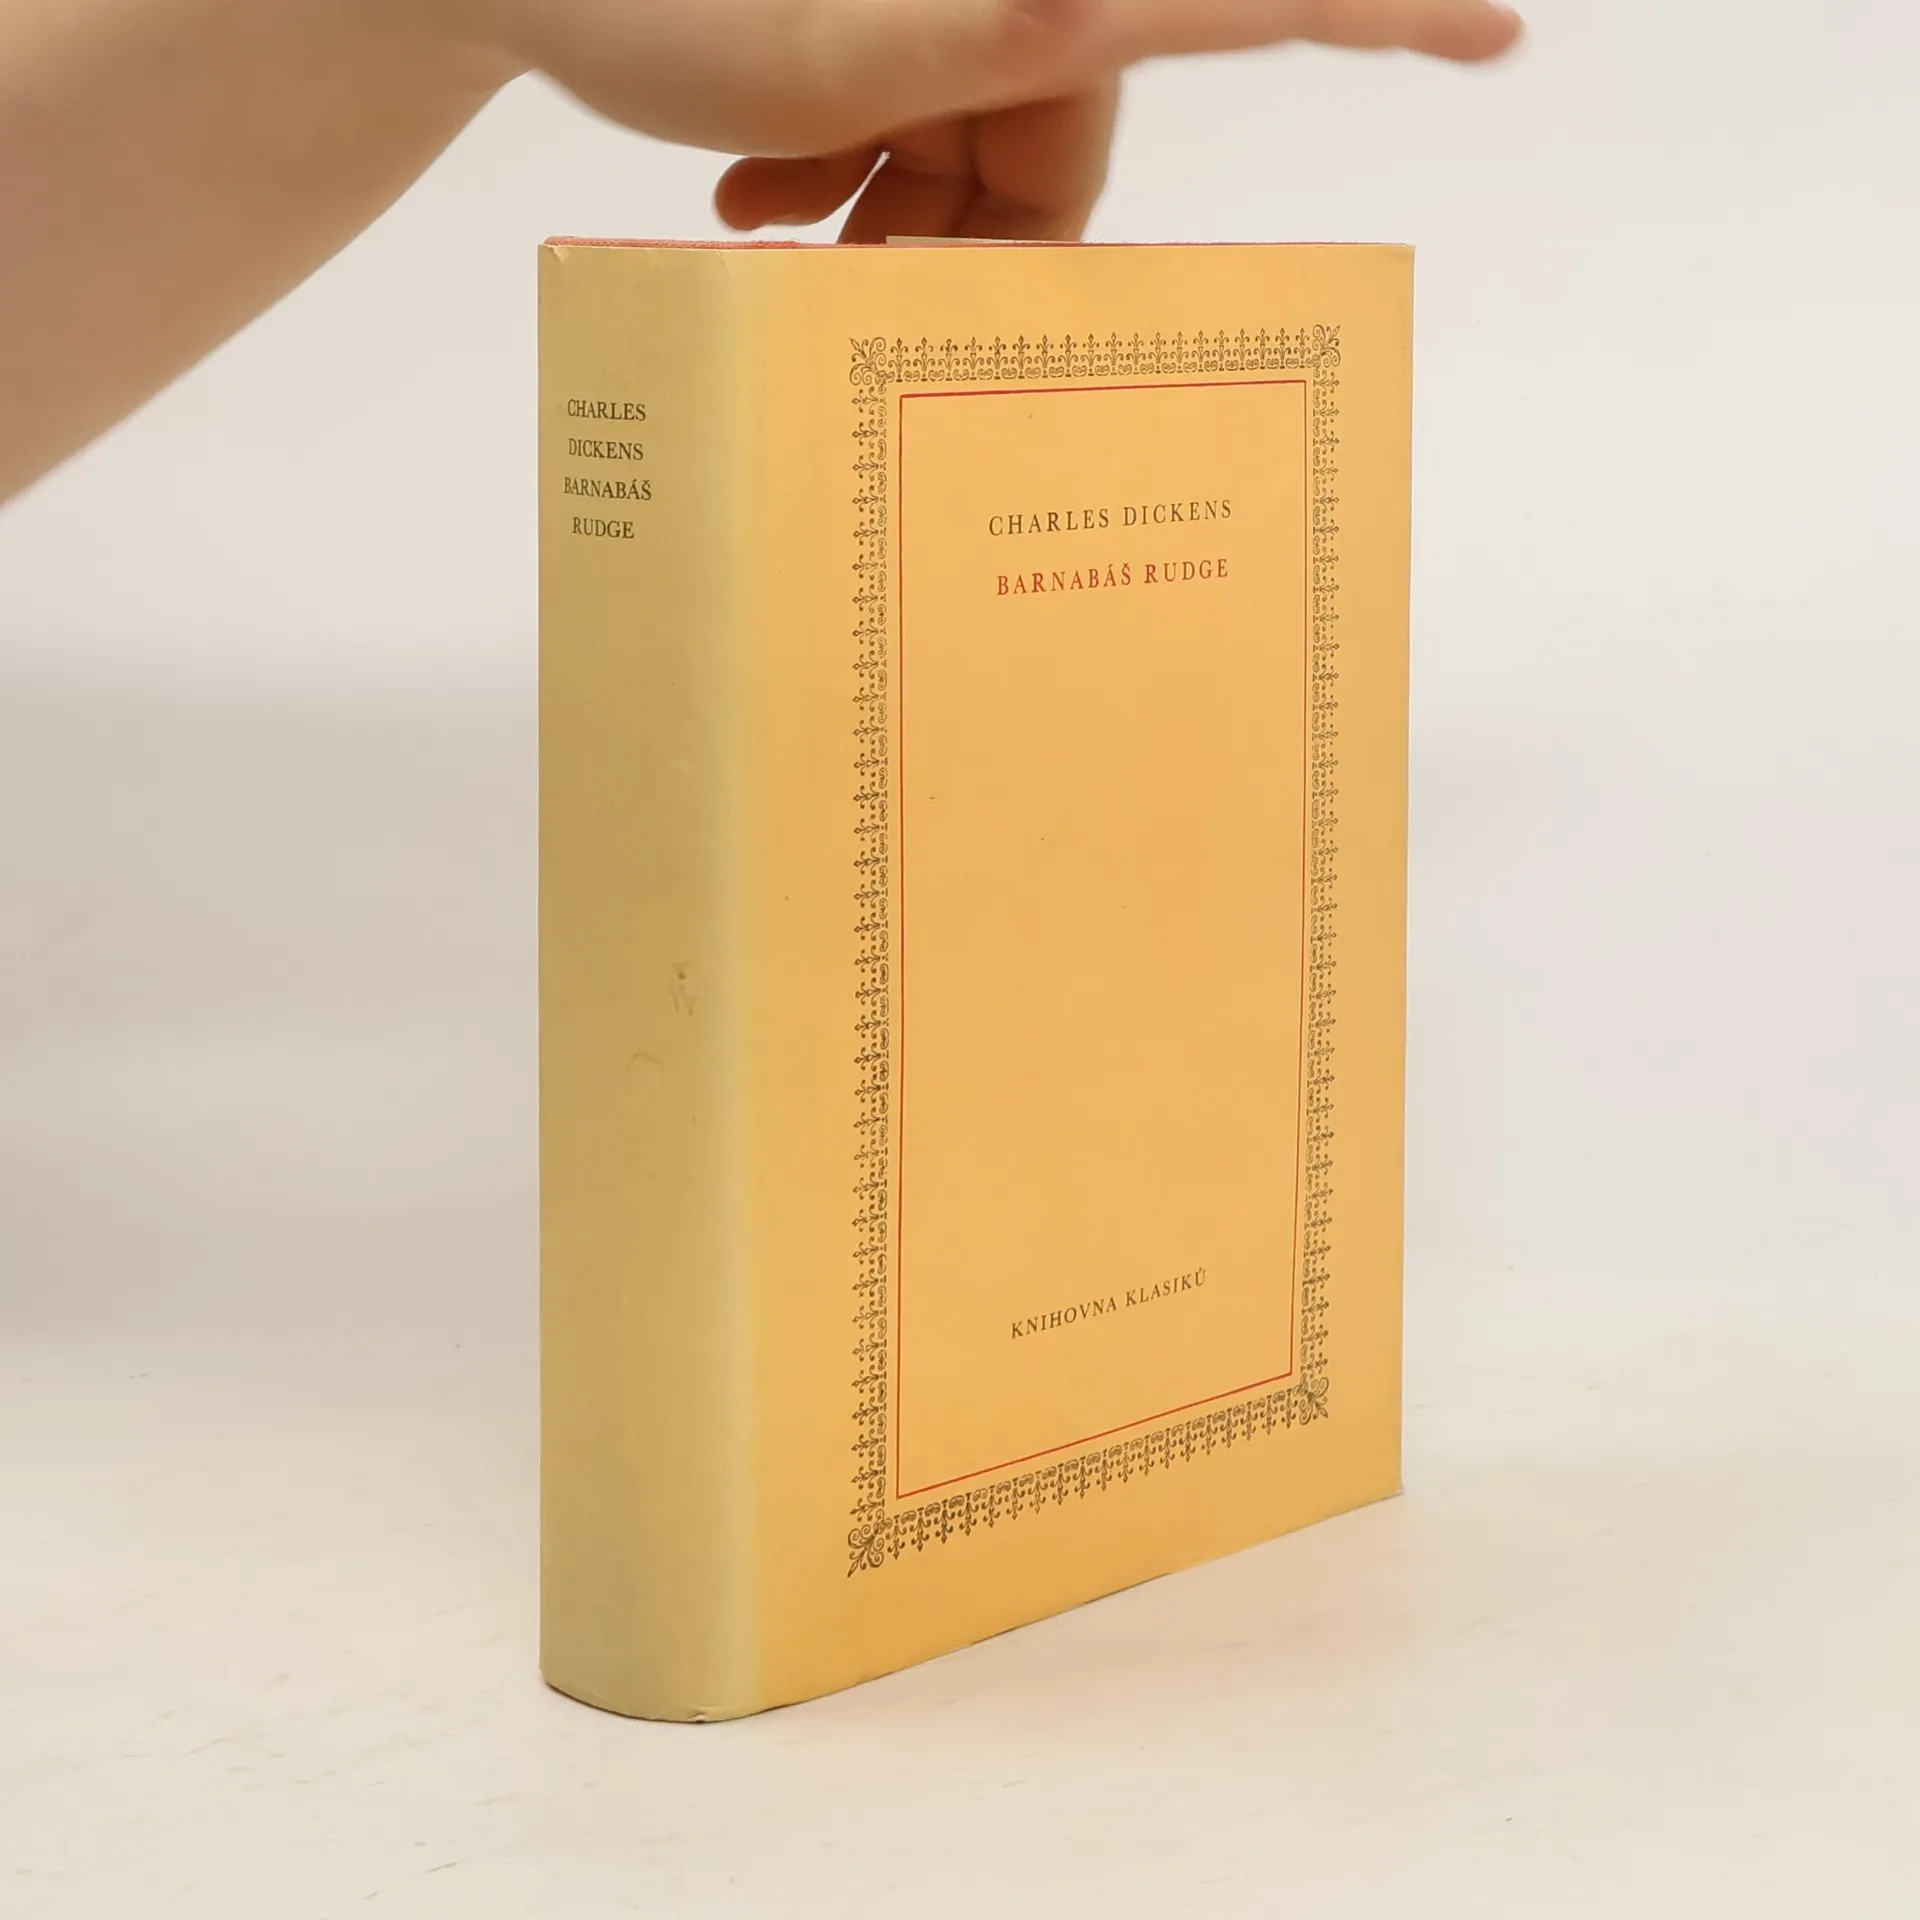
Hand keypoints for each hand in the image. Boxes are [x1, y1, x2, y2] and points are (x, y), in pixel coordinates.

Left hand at [446, 0, 1524, 240]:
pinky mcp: (892, 54)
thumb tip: (1103, 13)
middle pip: (1066, 157)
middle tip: (846, 274)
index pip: (1251, 2)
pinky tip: (756, 201)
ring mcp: (952, 32)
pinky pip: (918, 153)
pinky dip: (854, 190)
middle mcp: (1021, 4)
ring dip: (889, 226)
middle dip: (963, 235)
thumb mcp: (845, 52)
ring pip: (980, 172)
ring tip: (767, 228)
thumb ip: (996, 50)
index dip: (1379, 16)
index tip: (1496, 32)